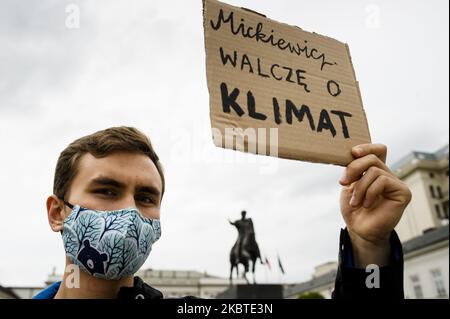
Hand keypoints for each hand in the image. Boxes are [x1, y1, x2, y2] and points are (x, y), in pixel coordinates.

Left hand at [339, 143, 411, 266]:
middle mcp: (387, 175)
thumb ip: (352, 170)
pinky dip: (370, 192)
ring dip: (359, 187)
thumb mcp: (349, 186)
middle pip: (372, 157)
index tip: (352, 152)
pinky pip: (383, 181)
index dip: (367, 147)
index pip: (378, 150)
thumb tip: (353, 153)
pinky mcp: (403, 192)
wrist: (360, 230)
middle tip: (343, 182)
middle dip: (354, 168)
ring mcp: (397, 183)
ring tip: (355, 202)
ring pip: (375, 171)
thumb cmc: (354, 209)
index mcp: (375, 171)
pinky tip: (367, 204)